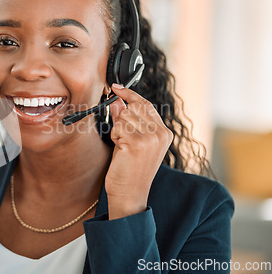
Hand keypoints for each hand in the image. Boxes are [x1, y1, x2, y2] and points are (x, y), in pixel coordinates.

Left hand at [105, 83, 172, 219]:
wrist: (129, 194)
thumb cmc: (129, 169)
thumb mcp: (130, 140)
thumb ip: (126, 119)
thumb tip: (117, 100)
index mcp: (164, 132)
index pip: (145, 104)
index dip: (129, 94)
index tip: (116, 87)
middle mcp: (161, 133)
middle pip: (133, 108)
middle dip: (121, 120)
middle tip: (123, 140)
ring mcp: (151, 137)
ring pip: (124, 117)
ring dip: (118, 131)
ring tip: (124, 148)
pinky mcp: (138, 142)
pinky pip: (118, 127)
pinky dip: (115, 137)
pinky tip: (121, 151)